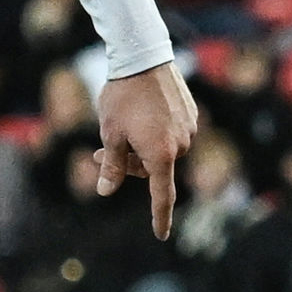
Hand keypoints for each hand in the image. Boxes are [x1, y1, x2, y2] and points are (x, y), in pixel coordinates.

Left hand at [93, 60, 198, 236]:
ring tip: (121, 124)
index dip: (160, 217)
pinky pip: (171, 132)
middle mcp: (181, 144)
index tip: (161, 235)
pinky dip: (155, 131)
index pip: (161, 195)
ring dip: (142, 147)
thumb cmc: (122, 96)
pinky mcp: (191, 113)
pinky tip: (140, 112)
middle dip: (129, 164)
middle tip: (100, 152)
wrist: (143, 56)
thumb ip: (112, 166)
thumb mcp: (110, 133)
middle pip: (154, 169)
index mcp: (161, 154)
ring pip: (162, 150)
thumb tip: (105, 191)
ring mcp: (189, 128)